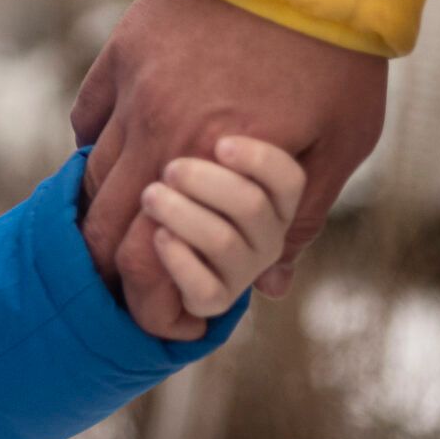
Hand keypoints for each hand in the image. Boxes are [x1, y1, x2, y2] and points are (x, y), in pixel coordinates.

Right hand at [72, 0, 387, 339]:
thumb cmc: (335, 50)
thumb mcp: (342, 142)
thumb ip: (297, 220)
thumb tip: (267, 284)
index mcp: (211, 169)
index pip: (145, 261)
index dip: (145, 302)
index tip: (163, 317)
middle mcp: (158, 134)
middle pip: (101, 226)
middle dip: (110, 268)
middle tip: (133, 283)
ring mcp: (133, 89)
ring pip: (92, 174)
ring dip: (103, 211)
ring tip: (128, 228)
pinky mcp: (123, 51)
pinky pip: (88, 117)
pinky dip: (94, 148)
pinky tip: (119, 158)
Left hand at [140, 136, 304, 321]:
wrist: (166, 257)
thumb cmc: (188, 184)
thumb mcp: (202, 148)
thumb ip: (219, 139)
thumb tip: (240, 163)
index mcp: (275, 199)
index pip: (288, 179)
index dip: (260, 161)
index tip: (221, 144)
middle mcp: (268, 236)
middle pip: (252, 206)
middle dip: (207, 183)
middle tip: (170, 168)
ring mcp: (244, 269)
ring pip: (223, 242)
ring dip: (183, 216)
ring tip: (151, 196)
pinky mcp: (215, 299)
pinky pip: (205, 287)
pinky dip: (180, 260)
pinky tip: (158, 235)